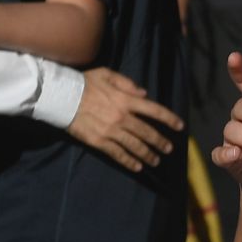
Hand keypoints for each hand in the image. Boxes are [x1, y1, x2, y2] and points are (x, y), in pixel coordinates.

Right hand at [69, 67, 184, 170]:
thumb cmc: (84, 83)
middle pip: (147, 132)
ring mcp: (111, 131)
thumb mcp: (107, 74)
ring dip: (148, 155)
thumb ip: (127, 83)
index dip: (169, 119)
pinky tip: (137, 167)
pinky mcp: (99, 142)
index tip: (179, 126)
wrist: (61, 97)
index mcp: (126, 100)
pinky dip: (129, 161)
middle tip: (168, 149)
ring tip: (156, 160)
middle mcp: (122, 117)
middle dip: (160, 142)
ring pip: (135, 146)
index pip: (154, 111)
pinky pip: (118, 154)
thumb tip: (144, 93)